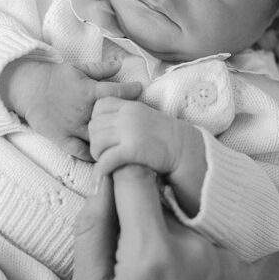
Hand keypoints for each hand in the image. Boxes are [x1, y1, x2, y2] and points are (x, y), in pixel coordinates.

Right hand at [2, 59, 140, 159]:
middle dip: (125, 119)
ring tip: (123, 141)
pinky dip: (92, 155)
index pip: (118, 92)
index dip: (132, 91)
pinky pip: (80, 151)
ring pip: (99, 138)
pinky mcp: (61, 138)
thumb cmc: (53, 77)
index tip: (140, 90)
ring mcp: (72, 126)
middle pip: (112, 119)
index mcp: (89, 91)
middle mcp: (83, 110)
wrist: (26, 88)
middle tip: (135, 119)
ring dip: (111, 140)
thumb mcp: (77, 68)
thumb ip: (100, 69)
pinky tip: (103, 155)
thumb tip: (120, 64)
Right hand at [71, 165, 256, 279]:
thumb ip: (92, 231)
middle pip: (166, 198)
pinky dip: (199, 253)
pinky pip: (215, 242)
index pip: (138, 174)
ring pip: (192, 220)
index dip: (121, 172)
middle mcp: (199, 250)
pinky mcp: (249, 276)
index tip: (112, 179)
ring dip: (175, 233)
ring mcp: (231, 262)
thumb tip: (103, 182)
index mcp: (153, 254)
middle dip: (145, 211)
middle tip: (131, 250)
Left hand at [88, 98, 206, 214]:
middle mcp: (127, 116)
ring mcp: (129, 132)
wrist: (184, 148)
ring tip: (107, 162)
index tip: (105, 133)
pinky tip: (106, 173)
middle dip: (95, 141)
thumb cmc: (162, 135)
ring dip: (98, 155)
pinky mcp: (132, 150)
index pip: (99, 107)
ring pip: (96, 143)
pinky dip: (102, 169)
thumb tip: (101, 123)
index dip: (97, 121)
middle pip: (94, 126)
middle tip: (105, 151)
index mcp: (129, 106)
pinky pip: (106, 159)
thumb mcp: (142, 116)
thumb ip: (123, 115)